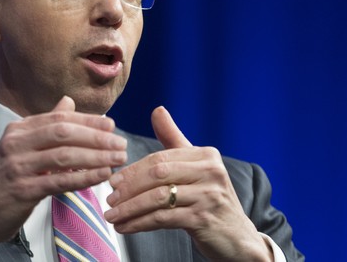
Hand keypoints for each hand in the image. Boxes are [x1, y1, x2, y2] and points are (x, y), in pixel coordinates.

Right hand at [0, 96, 127, 260]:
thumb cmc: (5, 179)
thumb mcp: (21, 147)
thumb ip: (46, 125)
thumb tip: (68, 102)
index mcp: (18, 129)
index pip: (59, 118)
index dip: (88, 120)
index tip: (111, 125)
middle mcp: (15, 143)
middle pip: (64, 132)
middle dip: (96, 136)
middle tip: (120, 142)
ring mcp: (17, 166)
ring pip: (65, 155)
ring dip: (96, 156)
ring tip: (118, 159)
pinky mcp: (22, 190)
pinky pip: (60, 180)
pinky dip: (84, 177)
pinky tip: (102, 176)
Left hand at [104, 107, 272, 260]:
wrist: (236, 237)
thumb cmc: (209, 198)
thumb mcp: (195, 166)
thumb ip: (173, 139)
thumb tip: (157, 110)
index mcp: (206, 154)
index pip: (160, 158)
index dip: (133, 170)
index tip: (113, 181)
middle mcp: (210, 171)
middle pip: (157, 174)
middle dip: (129, 188)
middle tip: (110, 199)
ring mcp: (209, 195)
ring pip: (158, 198)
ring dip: (130, 208)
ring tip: (112, 215)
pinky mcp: (204, 219)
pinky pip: (163, 218)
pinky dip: (140, 223)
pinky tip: (126, 227)